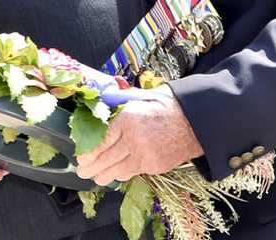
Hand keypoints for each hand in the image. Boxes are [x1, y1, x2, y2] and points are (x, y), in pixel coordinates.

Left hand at [75, 89, 202, 185]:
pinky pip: (132, 173)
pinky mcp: (154, 166)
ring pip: (118, 170)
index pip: (102, 140)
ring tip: (96, 177)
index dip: (89, 152)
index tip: (81, 158)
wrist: (193, 122)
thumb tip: (100, 101)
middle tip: (82, 172)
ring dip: (104, 176)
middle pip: (106, 158)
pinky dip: (122, 174)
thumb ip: (118, 101)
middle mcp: (135, 138)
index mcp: (128, 118)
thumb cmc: (164, 107)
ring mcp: (145, 155)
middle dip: (91, 168)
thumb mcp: (139, 97)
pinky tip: (114, 174)